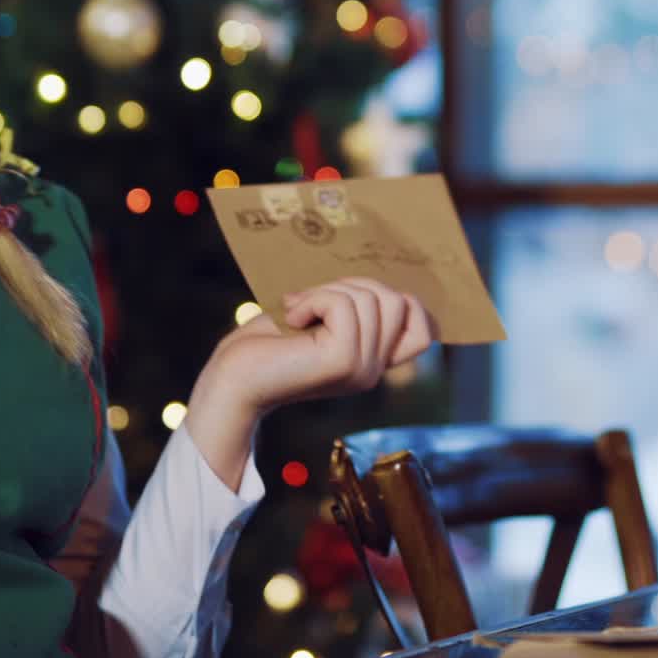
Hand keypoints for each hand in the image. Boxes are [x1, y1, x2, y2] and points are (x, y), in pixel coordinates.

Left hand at [185, 278, 436, 490]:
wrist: (233, 376)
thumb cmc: (270, 341)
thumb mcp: (322, 317)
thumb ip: (354, 306)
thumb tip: (377, 280)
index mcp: (373, 361)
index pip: (424, 330)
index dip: (400, 301)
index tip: (349, 298)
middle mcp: (374, 370)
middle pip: (398, 300)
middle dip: (353, 285)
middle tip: (313, 302)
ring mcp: (362, 369)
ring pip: (370, 298)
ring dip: (326, 292)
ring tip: (299, 312)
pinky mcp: (343, 361)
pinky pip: (343, 305)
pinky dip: (314, 299)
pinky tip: (293, 318)